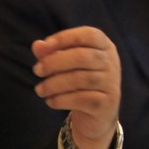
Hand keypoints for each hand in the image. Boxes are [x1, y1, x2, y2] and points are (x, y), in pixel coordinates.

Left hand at [32, 27, 121, 148]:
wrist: (97, 114)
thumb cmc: (78, 81)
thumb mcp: (65, 64)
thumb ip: (51, 52)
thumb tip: (38, 45)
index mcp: (105, 47)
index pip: (89, 35)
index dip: (65, 37)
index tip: (44, 46)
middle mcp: (111, 63)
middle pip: (82, 56)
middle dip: (54, 62)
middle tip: (37, 70)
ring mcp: (111, 84)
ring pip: (79, 79)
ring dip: (53, 84)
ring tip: (40, 89)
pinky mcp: (106, 104)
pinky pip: (80, 99)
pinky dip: (60, 100)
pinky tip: (50, 101)